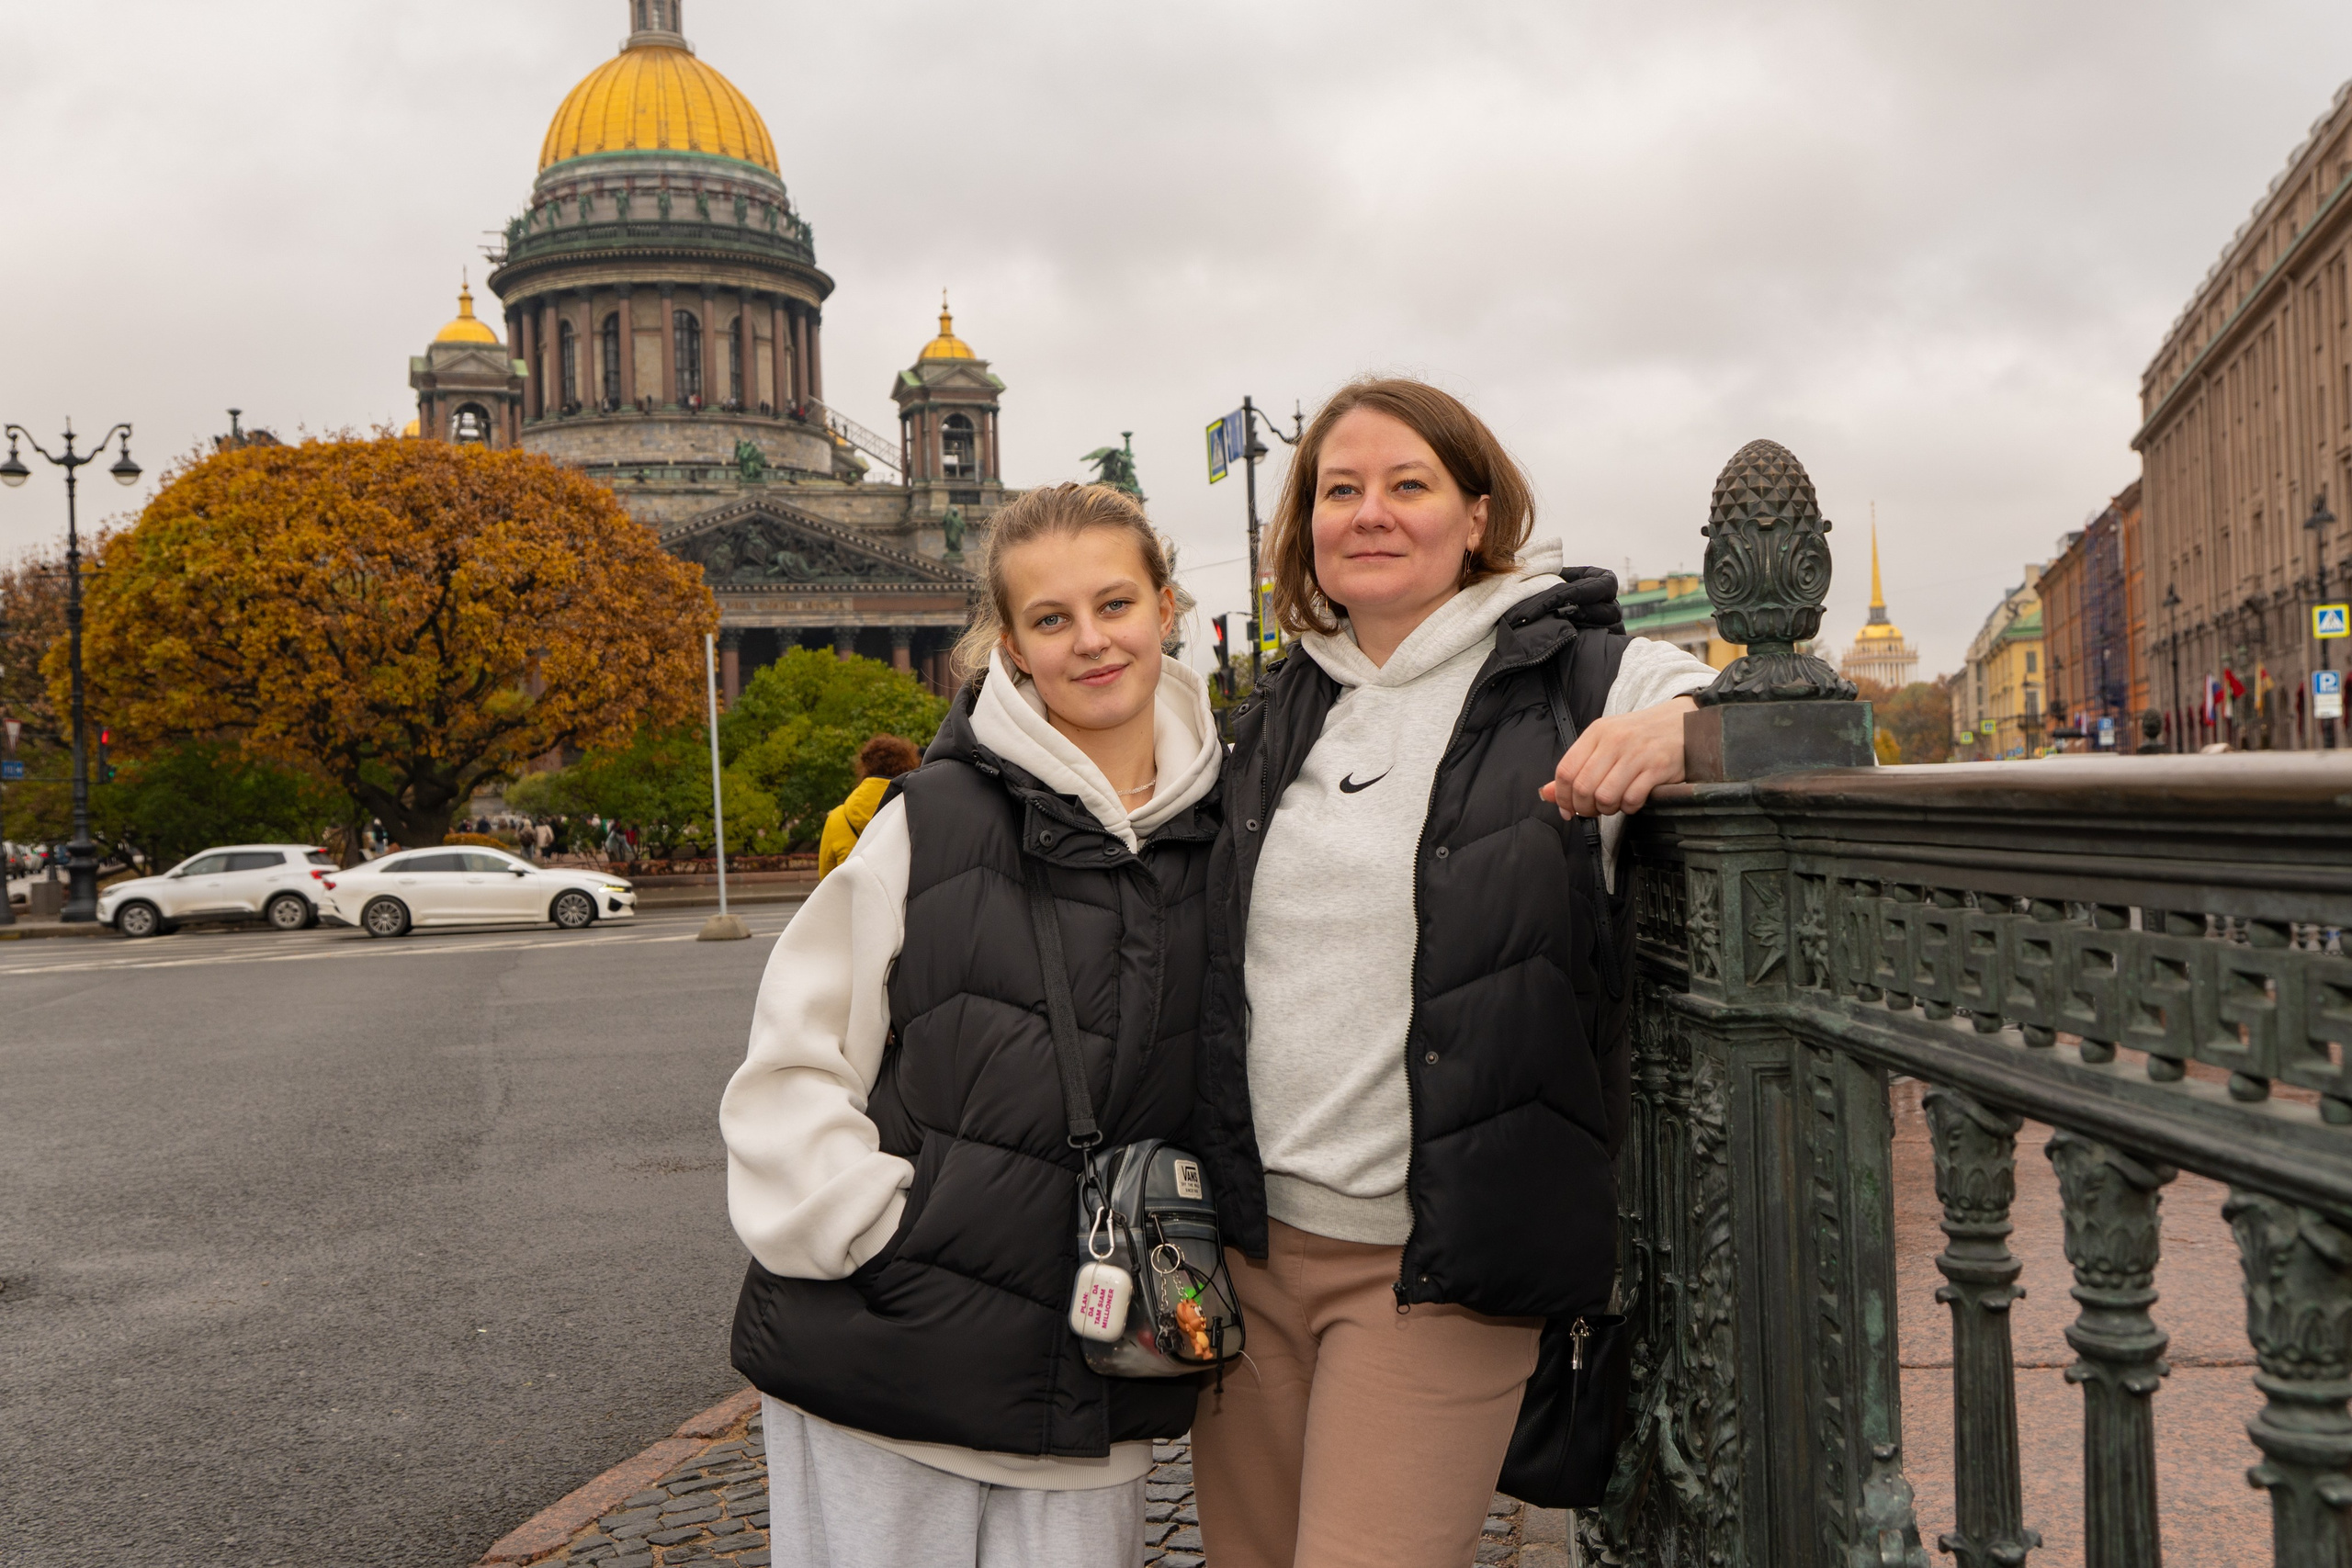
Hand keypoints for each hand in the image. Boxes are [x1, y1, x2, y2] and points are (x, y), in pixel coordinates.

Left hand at [1539, 696, 1696, 817]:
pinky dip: (1628, 808)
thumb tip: (1546, 793)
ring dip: (1606, 810)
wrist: (1683, 722)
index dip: (1561, 797)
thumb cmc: (1640, 735)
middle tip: (1592, 810)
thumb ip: (1576, 767)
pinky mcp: (1658, 768)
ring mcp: (1637, 754)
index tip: (1567, 810)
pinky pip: (1632, 799)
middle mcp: (1615, 741)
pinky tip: (1632, 801)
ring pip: (1605, 797)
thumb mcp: (1605, 742)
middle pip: (1583, 787)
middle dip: (1584, 808)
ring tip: (1613, 805)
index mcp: (1597, 732)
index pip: (1566, 771)